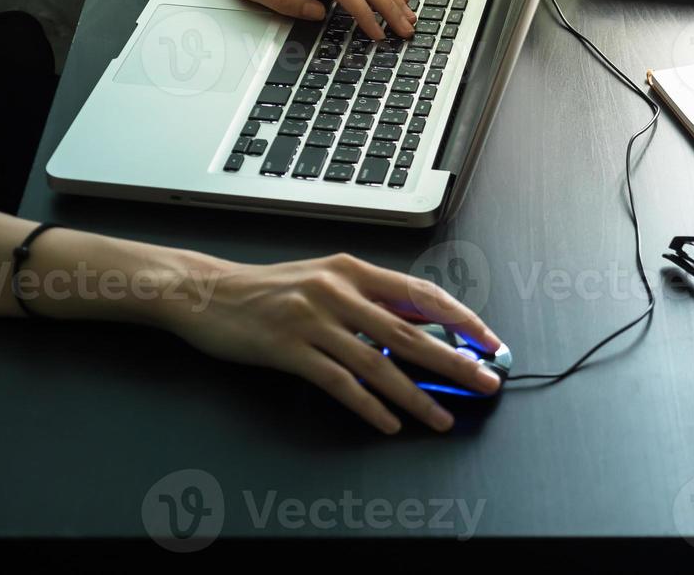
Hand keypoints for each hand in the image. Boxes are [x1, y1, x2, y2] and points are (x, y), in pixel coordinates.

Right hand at [161, 252, 503, 433]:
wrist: (206, 292)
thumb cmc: (267, 289)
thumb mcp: (324, 279)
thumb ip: (368, 299)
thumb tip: (418, 326)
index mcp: (352, 270)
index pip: (420, 293)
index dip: (459, 318)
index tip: (487, 340)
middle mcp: (338, 290)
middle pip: (409, 331)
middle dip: (453, 361)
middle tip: (484, 382)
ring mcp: (312, 319)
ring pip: (378, 363)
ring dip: (416, 396)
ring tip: (443, 418)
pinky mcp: (288, 348)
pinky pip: (338, 382)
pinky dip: (367, 406)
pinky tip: (389, 423)